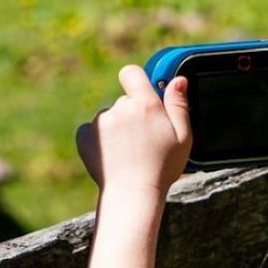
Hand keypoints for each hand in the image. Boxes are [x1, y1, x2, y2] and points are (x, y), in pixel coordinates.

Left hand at [76, 66, 191, 194]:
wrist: (133, 194)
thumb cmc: (162, 168)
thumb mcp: (183, 137)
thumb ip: (179, 106)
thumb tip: (178, 80)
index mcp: (145, 104)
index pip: (131, 73)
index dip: (135, 80)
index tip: (141, 92)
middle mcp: (120, 108)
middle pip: (123, 101)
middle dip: (131, 115)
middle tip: (142, 140)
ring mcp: (100, 122)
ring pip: (108, 118)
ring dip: (115, 129)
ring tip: (128, 153)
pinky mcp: (84, 136)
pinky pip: (91, 130)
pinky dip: (98, 140)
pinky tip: (112, 156)